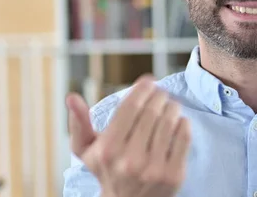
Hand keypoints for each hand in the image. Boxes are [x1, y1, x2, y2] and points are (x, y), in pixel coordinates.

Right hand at [66, 76, 191, 196]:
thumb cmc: (107, 172)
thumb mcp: (87, 152)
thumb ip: (79, 124)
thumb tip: (72, 97)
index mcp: (108, 149)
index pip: (131, 107)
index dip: (142, 88)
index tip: (148, 81)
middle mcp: (130, 159)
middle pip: (152, 111)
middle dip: (159, 96)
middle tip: (161, 93)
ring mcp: (153, 168)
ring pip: (170, 121)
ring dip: (173, 107)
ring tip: (171, 105)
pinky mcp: (174, 175)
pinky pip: (184, 137)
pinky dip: (183, 123)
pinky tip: (179, 121)